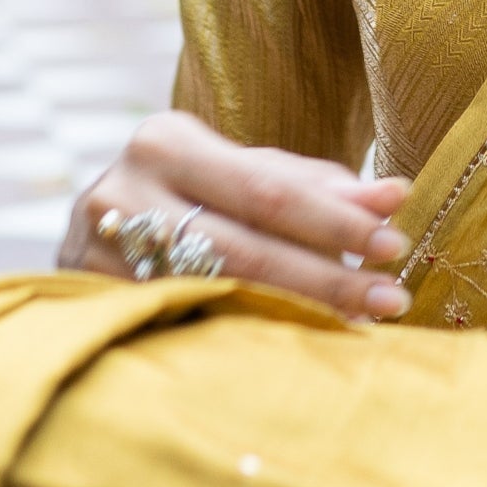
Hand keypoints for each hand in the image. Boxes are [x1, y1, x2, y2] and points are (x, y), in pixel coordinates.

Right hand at [60, 110, 413, 324]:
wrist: (96, 237)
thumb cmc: (192, 197)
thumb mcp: (245, 177)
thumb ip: (317, 187)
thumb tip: (394, 196)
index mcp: (166, 142)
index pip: (267, 190)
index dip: (334, 222)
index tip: (393, 245)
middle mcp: (121, 193)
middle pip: (244, 247)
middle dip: (326, 277)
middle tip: (391, 298)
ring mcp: (96, 255)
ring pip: (214, 293)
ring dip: (296, 312)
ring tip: (358, 324)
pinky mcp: (92, 305)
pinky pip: (184, 324)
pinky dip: (246, 335)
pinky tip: (294, 344)